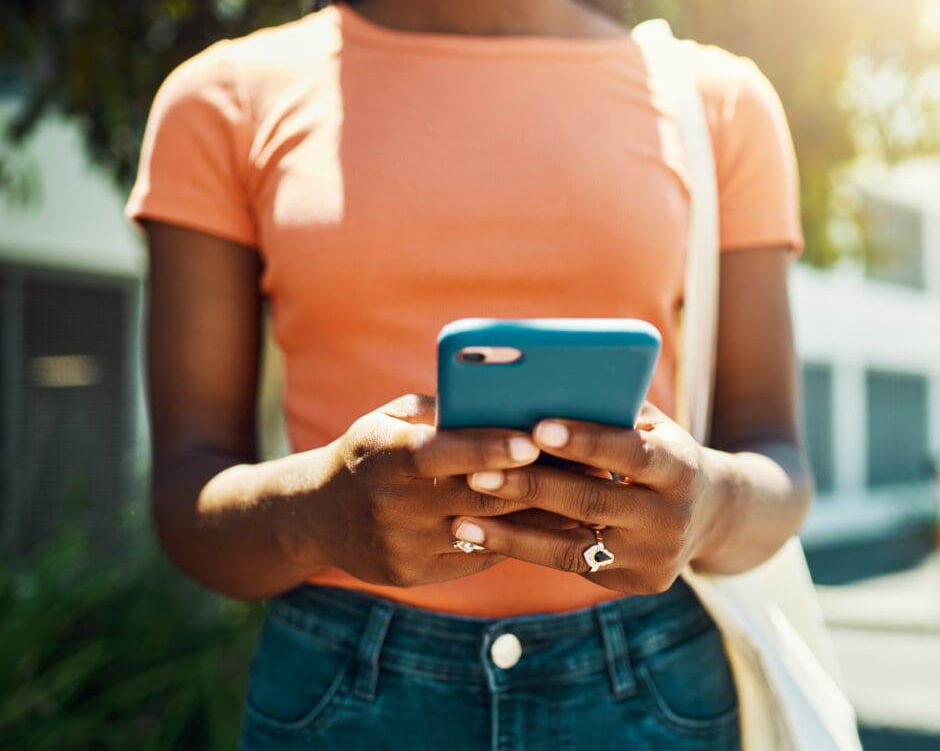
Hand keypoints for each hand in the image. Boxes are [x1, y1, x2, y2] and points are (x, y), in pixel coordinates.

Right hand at [302, 394, 583, 587]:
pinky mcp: (413, 574)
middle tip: (590, 466)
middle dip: (535, 482)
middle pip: (474, 495)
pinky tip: (554, 525)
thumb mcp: (388, 419)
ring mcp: (402, 546)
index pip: (440, 453)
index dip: (487, 447)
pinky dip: (517, 539)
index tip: (534, 439)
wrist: (316, 515)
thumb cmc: (368, 452)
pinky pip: (477, 557)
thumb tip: (501, 397)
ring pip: (485, 532)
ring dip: (540, 516)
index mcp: (384, 456)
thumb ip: (438, 411)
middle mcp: (391, 505)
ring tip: (588, 496)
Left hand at [449, 402, 722, 594]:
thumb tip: (547, 378)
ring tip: (461, 519)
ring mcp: (651, 557)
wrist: (712, 515)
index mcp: (678, 467)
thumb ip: (611, 408)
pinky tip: (481, 537)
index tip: (537, 428)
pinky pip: (569, 564)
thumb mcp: (651, 426)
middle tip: (476, 472)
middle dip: (531, 487)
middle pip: (592, 502)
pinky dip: (523, 549)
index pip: (629, 453)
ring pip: (573, 547)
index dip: (585, 441)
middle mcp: (669, 518)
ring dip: (512, 533)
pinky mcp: (632, 582)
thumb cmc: (659, 451)